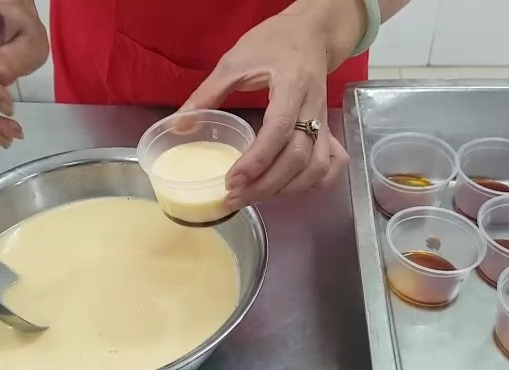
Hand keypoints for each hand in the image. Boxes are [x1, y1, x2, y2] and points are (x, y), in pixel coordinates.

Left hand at [180, 1, 361, 209]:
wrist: (311, 33)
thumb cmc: (272, 43)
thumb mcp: (234, 61)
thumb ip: (207, 93)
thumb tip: (179, 124)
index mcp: (292, 85)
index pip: (279, 129)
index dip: (257, 159)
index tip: (232, 180)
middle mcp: (313, 107)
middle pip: (298, 158)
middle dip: (265, 184)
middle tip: (234, 198)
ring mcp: (324, 121)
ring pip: (315, 167)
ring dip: (286, 189)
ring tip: (254, 196)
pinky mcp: (327, 129)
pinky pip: (330, 164)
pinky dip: (314, 183)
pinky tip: (291, 189)